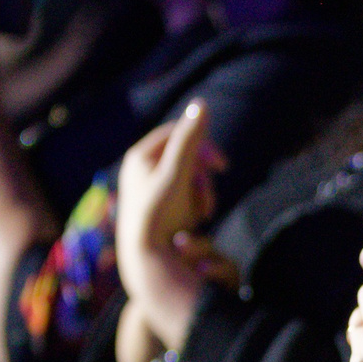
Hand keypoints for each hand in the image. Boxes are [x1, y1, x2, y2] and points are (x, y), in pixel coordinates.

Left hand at [116, 104, 232, 351]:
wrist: (146, 258)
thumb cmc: (160, 214)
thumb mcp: (179, 173)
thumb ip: (190, 140)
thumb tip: (201, 104)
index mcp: (140, 156)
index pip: (177, 133)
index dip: (203, 145)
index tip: (222, 165)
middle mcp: (140, 169)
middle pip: (184, 156)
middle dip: (204, 175)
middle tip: (213, 192)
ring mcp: (147, 189)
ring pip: (187, 178)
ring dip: (203, 192)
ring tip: (203, 212)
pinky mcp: (155, 208)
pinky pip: (183, 196)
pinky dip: (194, 204)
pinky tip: (196, 221)